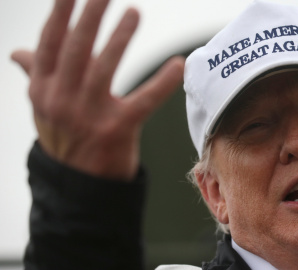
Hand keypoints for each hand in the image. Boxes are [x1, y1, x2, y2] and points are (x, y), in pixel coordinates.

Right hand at [11, 0, 184, 179]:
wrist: (78, 184)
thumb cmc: (65, 137)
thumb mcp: (44, 107)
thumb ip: (36, 75)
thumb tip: (17, 53)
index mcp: (42, 89)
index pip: (49, 44)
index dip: (60, 14)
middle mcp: (60, 100)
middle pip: (75, 49)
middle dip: (91, 16)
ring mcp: (88, 116)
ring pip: (104, 69)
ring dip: (119, 38)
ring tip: (133, 13)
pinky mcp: (118, 129)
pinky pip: (143, 101)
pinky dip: (162, 83)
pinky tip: (176, 64)